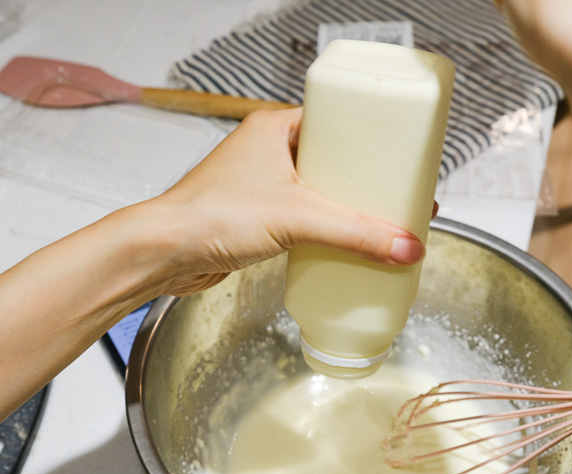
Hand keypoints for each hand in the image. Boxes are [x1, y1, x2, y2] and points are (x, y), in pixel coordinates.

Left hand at [140, 108, 426, 296]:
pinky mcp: (255, 218)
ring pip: (316, 193)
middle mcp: (266, 151)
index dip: (371, 142)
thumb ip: (355, 234)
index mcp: (274, 128)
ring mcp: (259, 186)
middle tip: (397, 195)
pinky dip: (323, 230)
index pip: (337, 123)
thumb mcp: (298, 218)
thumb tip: (406, 246)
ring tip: (379, 222)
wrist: (165, 253)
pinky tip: (342, 244)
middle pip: (332, 162)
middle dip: (363, 182)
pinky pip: (301, 219)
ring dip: (344, 209)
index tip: (400, 158)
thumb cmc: (211, 215)